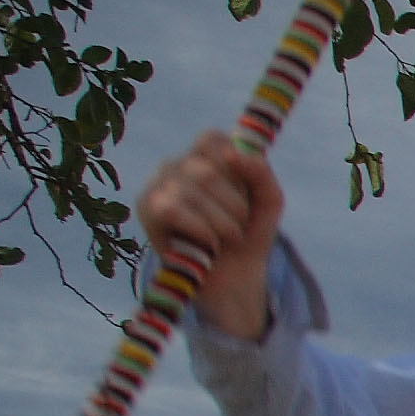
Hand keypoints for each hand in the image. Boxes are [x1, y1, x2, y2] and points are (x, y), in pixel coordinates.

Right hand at [138, 131, 282, 342]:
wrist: (235, 276)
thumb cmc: (249, 233)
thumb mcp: (268, 201)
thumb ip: (261, 172)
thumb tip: (234, 153)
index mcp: (203, 157)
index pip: (212, 139)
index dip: (235, 168)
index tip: (246, 195)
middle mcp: (176, 164)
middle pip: (208, 170)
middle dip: (235, 206)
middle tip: (238, 228)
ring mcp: (158, 184)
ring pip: (193, 190)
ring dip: (223, 223)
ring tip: (226, 239)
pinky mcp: (146, 207)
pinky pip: (172, 208)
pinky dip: (200, 230)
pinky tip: (209, 244)